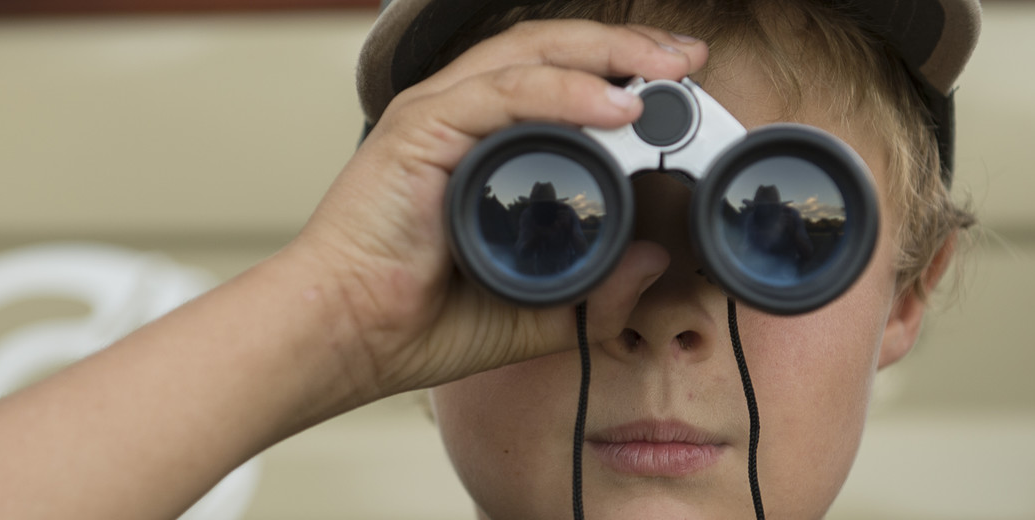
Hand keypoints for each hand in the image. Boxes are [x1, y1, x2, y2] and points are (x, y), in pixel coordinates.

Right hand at [287, 20, 708, 398]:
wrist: (346, 337)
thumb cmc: (413, 321)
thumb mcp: (531, 310)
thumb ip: (592, 293)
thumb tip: (654, 262)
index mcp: (477, 143)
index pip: (557, 80)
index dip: (620, 71)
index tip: (679, 86)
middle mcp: (457, 117)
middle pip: (550, 48)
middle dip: (627, 46)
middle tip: (687, 60)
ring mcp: (436, 116)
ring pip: (530, 54)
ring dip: (607, 54)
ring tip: (666, 69)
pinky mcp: (419, 130)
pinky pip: (503, 93)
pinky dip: (563, 92)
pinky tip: (614, 104)